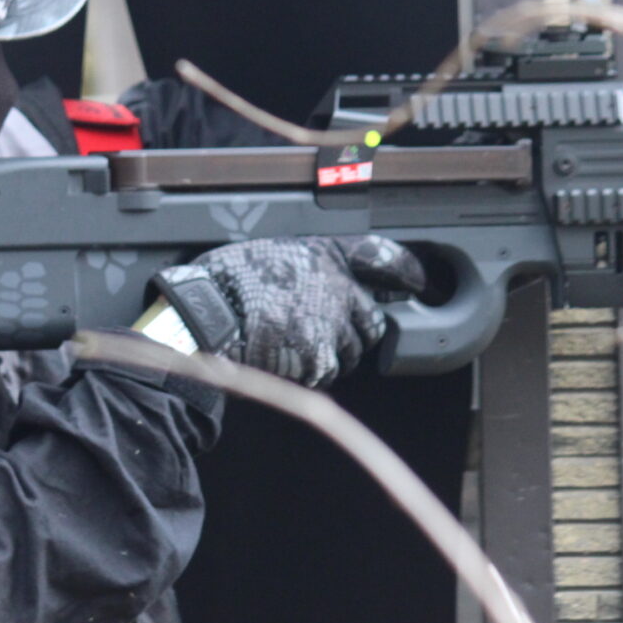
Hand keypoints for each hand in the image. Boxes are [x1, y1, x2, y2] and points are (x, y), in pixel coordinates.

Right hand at [151, 235, 425, 387]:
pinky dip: (310, 372)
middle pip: (370, 321)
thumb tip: (325, 279)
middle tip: (322, 331)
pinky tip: (284, 359)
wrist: (207, 312)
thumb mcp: (271, 250)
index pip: (381, 260)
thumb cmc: (228, 280)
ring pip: (351, 352)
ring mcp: (332, 325)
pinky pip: (327, 372)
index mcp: (325, 257)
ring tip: (294, 346)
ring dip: (332, 354)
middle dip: (353, 331)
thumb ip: (308, 265)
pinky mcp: (320, 357)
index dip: (402, 272)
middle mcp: (337, 288)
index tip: (415, 281)